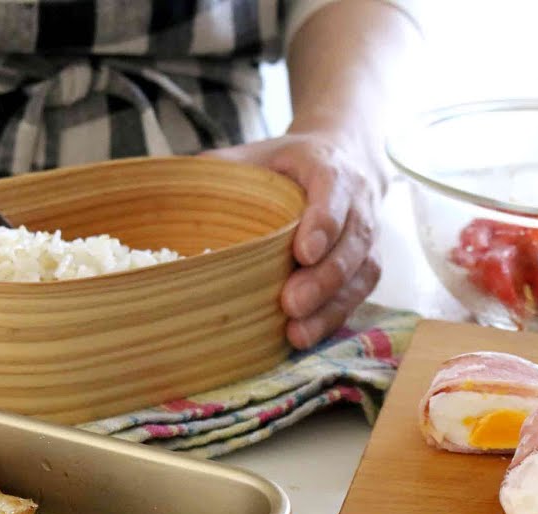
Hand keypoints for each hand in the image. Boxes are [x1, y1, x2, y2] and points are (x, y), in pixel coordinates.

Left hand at [205, 132, 382, 348]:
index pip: (333, 193)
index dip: (322, 224)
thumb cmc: (289, 163)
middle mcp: (359, 201)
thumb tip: (167, 188)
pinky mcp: (368, 263)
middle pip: (351, 242)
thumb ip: (220, 168)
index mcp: (329, 167)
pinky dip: (335, 317)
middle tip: (291, 304)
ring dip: (330, 306)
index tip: (302, 253)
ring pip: (361, 273)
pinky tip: (307, 336)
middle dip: (323, 278)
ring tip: (297, 333)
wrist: (346, 157)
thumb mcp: (257, 154)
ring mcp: (369, 235)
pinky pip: (360, 293)